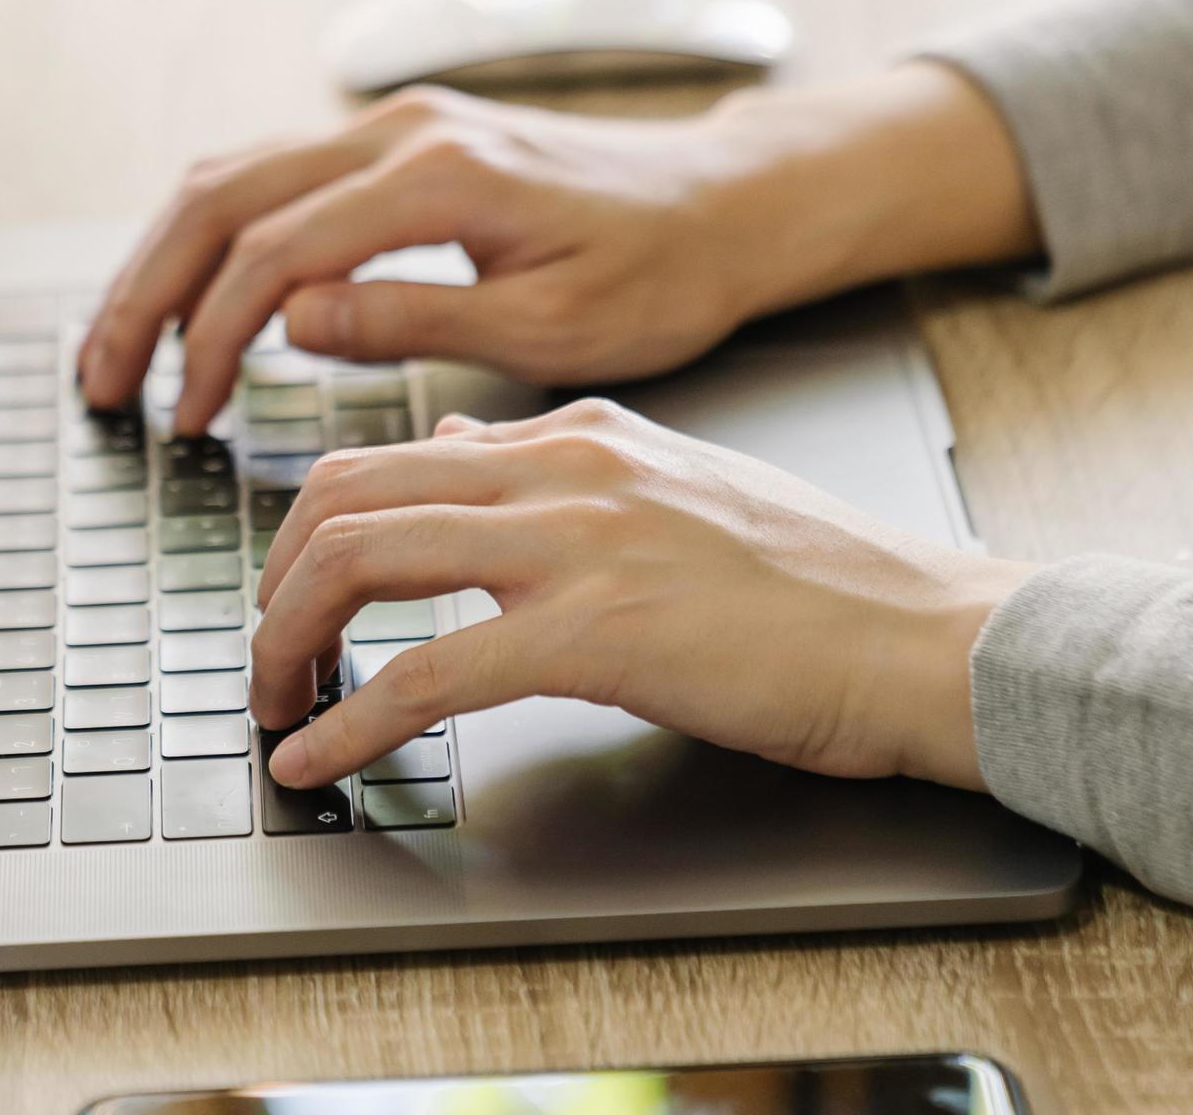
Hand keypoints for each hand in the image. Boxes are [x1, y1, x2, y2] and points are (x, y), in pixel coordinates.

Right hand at [80, 63, 1037, 432]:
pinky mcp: (398, 140)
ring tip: (122, 349)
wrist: (727, 204)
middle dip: (147, 292)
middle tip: (103, 382)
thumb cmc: (664, 274)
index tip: (187, 416)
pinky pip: (271, 176)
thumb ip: (414, 321)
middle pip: (222, 197)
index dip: (210, 337)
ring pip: (232, 176)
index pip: (275, 253)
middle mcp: (401, 129)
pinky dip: (212, 237)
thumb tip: (290, 323)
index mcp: (438, 176)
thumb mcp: (553, 325)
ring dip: (163, 260)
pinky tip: (192, 300)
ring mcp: (394, 124)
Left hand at [249, 400, 1033, 792]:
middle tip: (263, 656)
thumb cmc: (822, 586)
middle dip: (276, 580)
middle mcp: (562, 467)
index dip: (317, 530)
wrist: (930, 634)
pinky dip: (347, 721)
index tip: (292, 594)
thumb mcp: (674, 489)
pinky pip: (425, 673)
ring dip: (286, 641)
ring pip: (361, 558)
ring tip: (271, 706)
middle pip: (345, 492)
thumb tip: (449, 455)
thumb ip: (557, 470)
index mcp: (577, 432)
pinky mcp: (596, 631)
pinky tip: (316, 761)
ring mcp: (576, 542)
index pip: (393, 453)